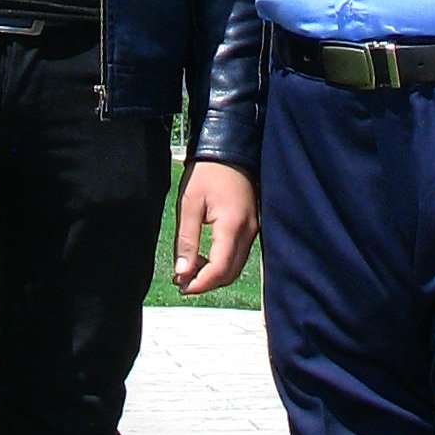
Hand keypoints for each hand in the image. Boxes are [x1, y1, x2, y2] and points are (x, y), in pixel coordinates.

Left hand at [172, 159, 259, 295]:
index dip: (200, 284)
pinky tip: (203, 257)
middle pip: (230, 273)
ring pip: (235, 266)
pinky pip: (239, 254)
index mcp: (232, 226)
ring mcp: (253, 229)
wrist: (229, 149)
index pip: (220, 269)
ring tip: (188, 269)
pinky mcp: (251, 226)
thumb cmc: (207, 172)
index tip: (181, 286)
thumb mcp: (189, 204)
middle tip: (181, 281)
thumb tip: (182, 272)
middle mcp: (248, 231)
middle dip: (206, 283)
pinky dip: (222, 262)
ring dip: (213, 274)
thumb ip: (186, 241)